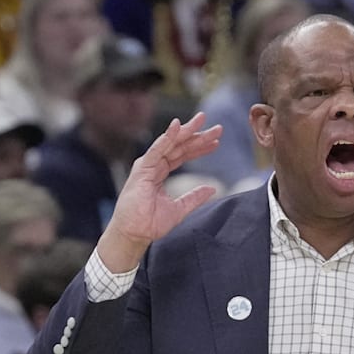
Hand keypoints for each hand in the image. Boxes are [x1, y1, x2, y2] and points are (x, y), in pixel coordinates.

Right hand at [97, 112, 222, 271]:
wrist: (135, 234)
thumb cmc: (150, 223)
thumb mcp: (180, 208)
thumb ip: (194, 197)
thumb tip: (212, 188)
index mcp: (161, 173)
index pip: (183, 155)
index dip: (199, 148)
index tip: (216, 142)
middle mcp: (154, 166)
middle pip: (179, 146)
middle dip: (198, 136)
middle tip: (218, 128)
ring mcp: (148, 166)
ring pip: (170, 144)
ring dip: (186, 131)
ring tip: (202, 119)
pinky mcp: (142, 170)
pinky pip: (157, 150)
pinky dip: (167, 137)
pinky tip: (177, 126)